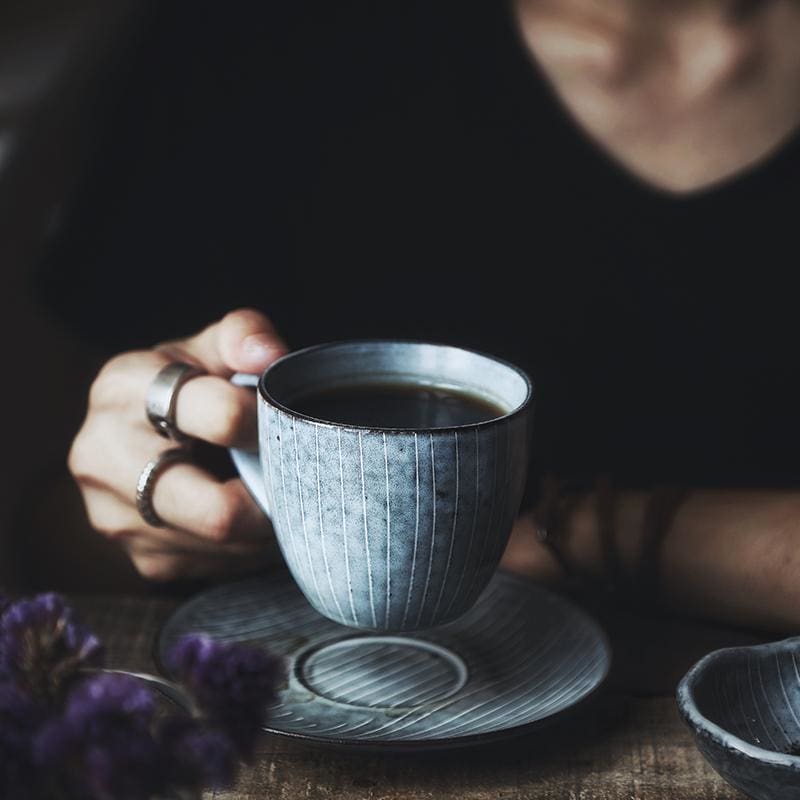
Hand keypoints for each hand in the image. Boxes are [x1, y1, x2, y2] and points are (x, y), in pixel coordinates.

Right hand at [68, 309, 287, 580]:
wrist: (138, 434)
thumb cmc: (186, 385)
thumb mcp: (210, 346)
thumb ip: (245, 335)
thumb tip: (270, 357)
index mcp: (123, 388)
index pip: (220, 416)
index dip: (269, 422)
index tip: (286, 420)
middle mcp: (104, 457)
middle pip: (217, 511)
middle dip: (273, 499)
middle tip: (297, 478)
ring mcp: (117, 517)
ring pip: (227, 546)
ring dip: (267, 525)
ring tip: (278, 490)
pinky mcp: (142, 558)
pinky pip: (218, 566)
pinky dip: (249, 546)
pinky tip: (252, 513)